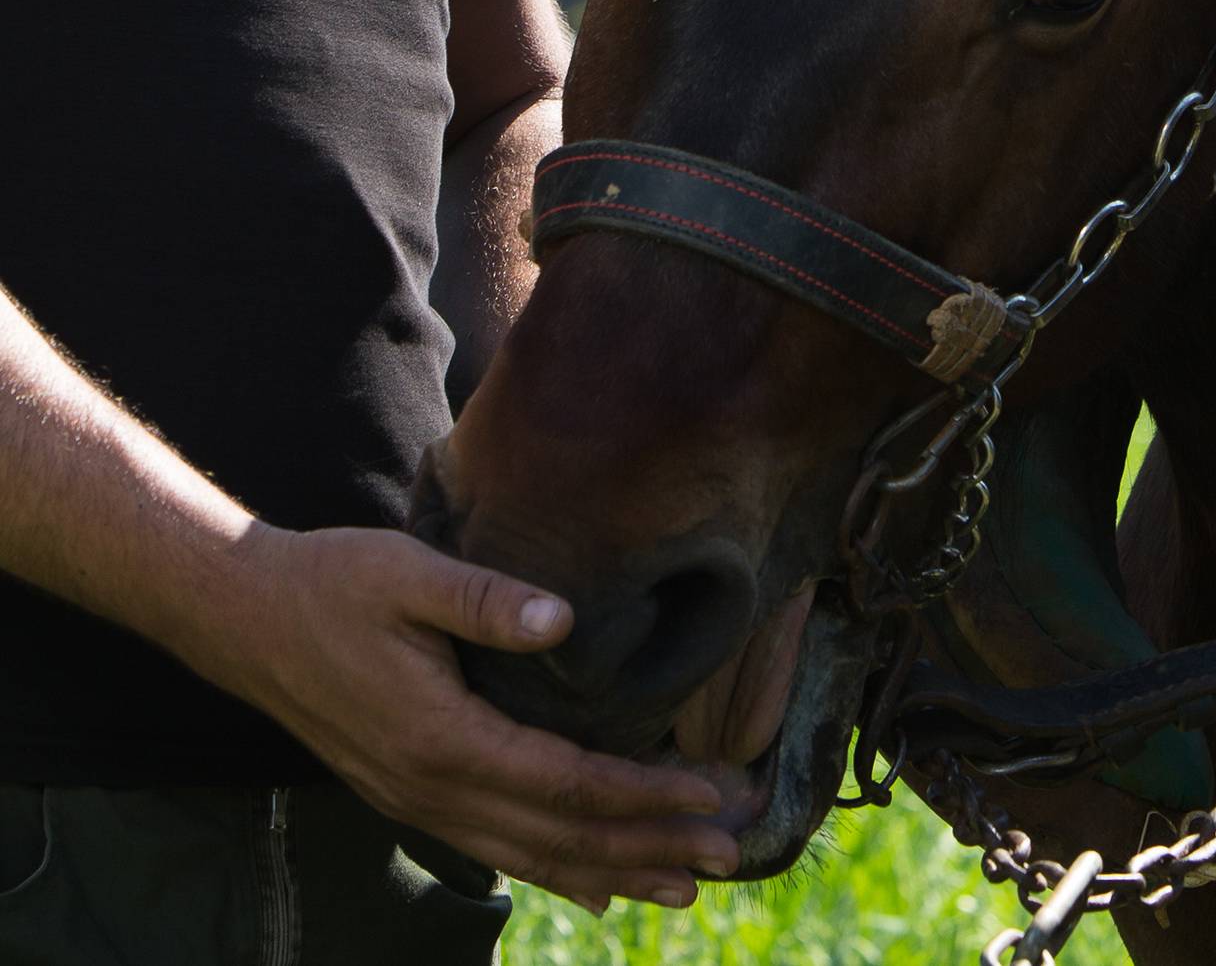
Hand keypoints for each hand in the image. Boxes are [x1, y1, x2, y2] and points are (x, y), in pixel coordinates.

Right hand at [210, 523, 738, 910]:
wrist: (243, 618)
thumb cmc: (331, 583)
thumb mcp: (407, 573)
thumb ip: (484, 599)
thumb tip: (561, 621)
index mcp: (443, 737)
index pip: (567, 783)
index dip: (645, 795)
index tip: (712, 796)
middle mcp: (433, 788)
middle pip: (561, 835)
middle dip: (651, 846)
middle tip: (730, 854)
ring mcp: (419, 801)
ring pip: (532, 855)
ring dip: (614, 869)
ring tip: (684, 883)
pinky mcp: (411, 795)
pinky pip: (497, 847)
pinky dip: (555, 869)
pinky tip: (597, 883)